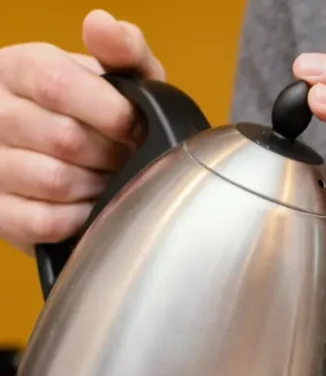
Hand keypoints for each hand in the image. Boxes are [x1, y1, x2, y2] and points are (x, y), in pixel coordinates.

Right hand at [0, 9, 163, 252]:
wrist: (73, 161)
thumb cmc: (95, 115)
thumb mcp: (116, 77)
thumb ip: (123, 50)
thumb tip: (103, 26)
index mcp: (19, 68)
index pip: (57, 84)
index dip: (109, 112)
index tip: (135, 126)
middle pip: (63, 139)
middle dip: (112, 156)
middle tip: (125, 159)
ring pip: (55, 182)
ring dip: (98, 189)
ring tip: (107, 180)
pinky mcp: (0, 210)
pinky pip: (44, 221)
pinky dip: (79, 220)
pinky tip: (89, 208)